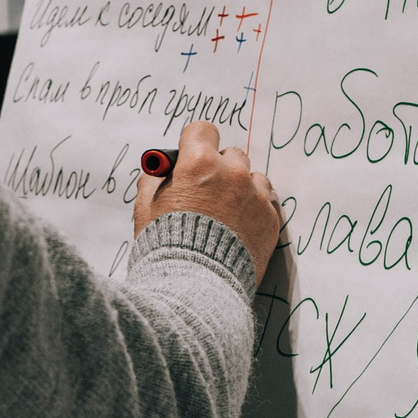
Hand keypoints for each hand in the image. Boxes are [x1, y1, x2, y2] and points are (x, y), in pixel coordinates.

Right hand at [134, 120, 279, 280]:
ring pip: (253, 178)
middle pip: (232, 154)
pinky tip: (238, 228)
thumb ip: (156, 178)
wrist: (194, 287)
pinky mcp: (270, 219)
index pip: (203, 130)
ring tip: (225, 215)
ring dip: (241, 189)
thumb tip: (165, 167)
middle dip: (220, 168)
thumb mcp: (147, 206)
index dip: (195, 143)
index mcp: (199, 163)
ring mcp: (255, 196)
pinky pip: (266, 202)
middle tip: (208, 192)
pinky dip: (254, 210)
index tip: (193, 155)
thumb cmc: (165, 246)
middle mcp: (232, 173)